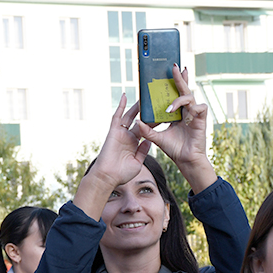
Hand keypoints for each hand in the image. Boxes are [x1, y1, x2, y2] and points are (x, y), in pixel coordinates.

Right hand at [72, 95, 151, 219]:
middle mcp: (128, 136)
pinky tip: (124, 96)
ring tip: (144, 95)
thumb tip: (149, 141)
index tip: (163, 115)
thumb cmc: (122, 174)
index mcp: (134, 144)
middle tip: (155, 101)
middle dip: (147, 112)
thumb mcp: (137, 162)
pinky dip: (120, 106)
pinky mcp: (113, 132)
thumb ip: (143, 151)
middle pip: (139, 120)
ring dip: (136, 106)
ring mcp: (120, 133)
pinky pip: (117, 117)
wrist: (108, 177)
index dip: (154, 122)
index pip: (146, 130)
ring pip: (130, 116)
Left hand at [135, 65, 215, 193]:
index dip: (174, 83)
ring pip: (190, 97)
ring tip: (168, 109)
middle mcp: (187, 111)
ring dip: (179, 100)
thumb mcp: (157, 138)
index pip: (175, 94)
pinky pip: (200, 107)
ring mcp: (194, 114)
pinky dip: (193, 108)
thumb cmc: (174, 149)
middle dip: (180, 78)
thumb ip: (148, 130)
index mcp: (177, 113)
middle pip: (184, 90)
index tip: (169, 72)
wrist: (185, 161)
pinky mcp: (201, 120)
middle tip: (174, 66)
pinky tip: (184, 113)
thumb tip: (137, 122)